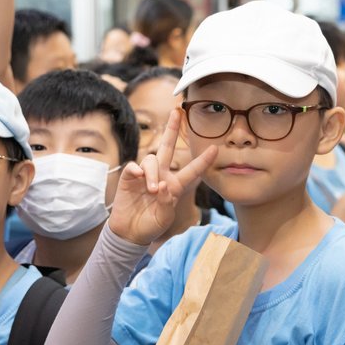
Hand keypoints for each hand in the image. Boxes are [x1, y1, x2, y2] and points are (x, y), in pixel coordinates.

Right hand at [109, 108, 217, 245]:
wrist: (129, 233)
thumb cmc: (151, 225)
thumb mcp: (163, 218)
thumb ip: (167, 203)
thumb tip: (164, 185)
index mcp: (175, 186)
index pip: (192, 171)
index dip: (203, 161)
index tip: (215, 149)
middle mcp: (161, 176)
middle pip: (167, 147)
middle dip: (171, 129)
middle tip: (176, 111)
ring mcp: (144, 175)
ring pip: (152, 160)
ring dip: (153, 173)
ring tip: (153, 190)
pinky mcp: (129, 178)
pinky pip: (134, 166)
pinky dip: (137, 170)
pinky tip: (138, 177)